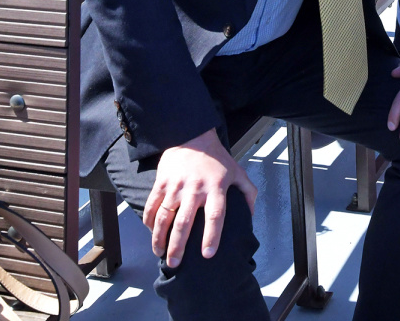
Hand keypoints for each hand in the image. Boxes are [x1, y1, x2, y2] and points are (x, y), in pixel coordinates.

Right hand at [143, 129, 257, 267]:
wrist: (192, 136)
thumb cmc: (217, 158)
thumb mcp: (237, 171)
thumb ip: (248, 193)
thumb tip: (251, 216)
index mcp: (216, 188)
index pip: (215, 216)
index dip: (212, 236)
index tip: (208, 254)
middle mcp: (195, 189)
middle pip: (185, 222)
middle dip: (178, 246)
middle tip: (175, 264)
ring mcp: (176, 186)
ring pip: (164, 217)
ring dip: (159, 238)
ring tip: (160, 253)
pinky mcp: (161, 182)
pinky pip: (152, 205)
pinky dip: (148, 221)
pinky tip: (151, 233)